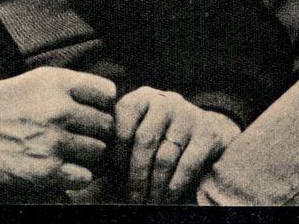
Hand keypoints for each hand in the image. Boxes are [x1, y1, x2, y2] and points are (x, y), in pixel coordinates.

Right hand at [0, 67, 115, 190]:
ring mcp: (53, 141)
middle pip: (106, 125)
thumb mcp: (38, 80)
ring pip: (98, 152)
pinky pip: (84, 177)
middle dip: (96, 131)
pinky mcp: (45, 171)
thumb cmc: (6, 102)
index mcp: (58, 83)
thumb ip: (73, 86)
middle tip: (79, 133)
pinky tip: (61, 166)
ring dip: (87, 154)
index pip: (107, 92)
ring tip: (67, 149)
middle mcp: (58, 109)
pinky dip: (76, 175)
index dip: (103, 103)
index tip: (92, 109)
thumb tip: (108, 100)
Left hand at [113, 86, 240, 203]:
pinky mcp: (208, 133)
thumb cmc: (160, 137)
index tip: (114, 175)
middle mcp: (165, 101)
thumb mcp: (138, 132)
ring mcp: (188, 115)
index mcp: (142, 97)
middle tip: (133, 198)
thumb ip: (116, 146)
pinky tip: (167, 198)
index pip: (123, 120)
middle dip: (136, 174)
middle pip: (144, 140)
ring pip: (165, 156)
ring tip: (149, 202)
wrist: (207, 132)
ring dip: (154, 185)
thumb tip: (90, 170)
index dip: (116, 151)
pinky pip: (187, 164)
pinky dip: (175, 185)